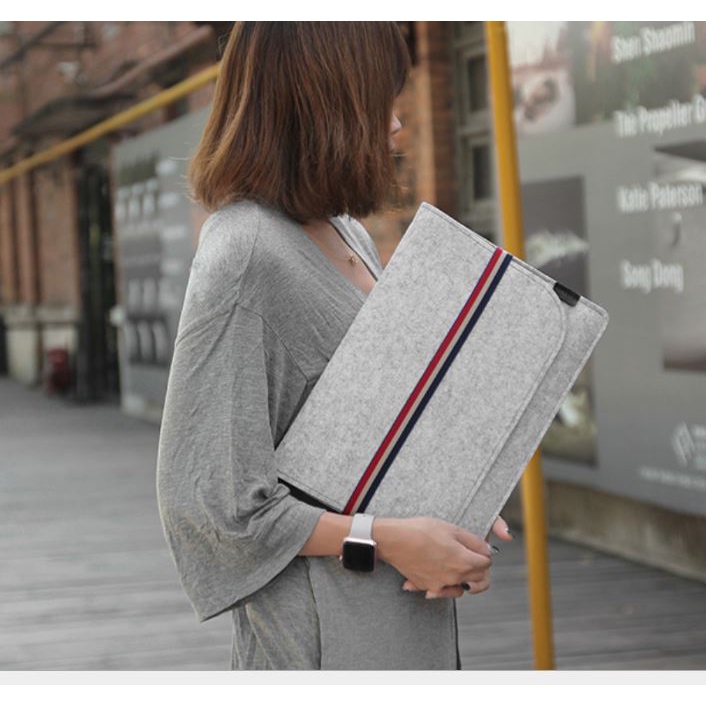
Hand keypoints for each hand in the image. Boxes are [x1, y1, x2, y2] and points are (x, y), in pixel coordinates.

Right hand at [394, 515, 513, 598]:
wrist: (394, 540)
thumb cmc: (420, 531)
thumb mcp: (452, 529)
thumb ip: (474, 541)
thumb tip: (486, 549)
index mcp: (464, 562)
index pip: (487, 564)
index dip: (484, 553)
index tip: (478, 548)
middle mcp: (455, 578)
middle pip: (478, 579)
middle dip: (477, 567)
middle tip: (469, 554)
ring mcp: (440, 585)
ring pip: (462, 587)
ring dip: (463, 578)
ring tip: (455, 563)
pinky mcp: (427, 587)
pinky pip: (442, 590)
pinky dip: (443, 584)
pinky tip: (437, 570)